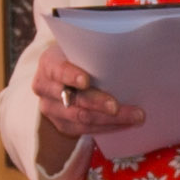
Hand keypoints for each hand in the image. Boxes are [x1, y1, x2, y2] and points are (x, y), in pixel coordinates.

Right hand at [29, 41, 143, 147]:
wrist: (66, 75)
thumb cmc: (81, 58)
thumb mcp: (82, 49)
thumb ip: (95, 52)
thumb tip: (130, 50)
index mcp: (49, 64)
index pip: (58, 70)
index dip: (71, 76)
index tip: (86, 80)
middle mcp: (45, 88)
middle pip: (72, 99)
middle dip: (97, 103)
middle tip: (117, 106)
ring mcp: (51, 109)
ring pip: (80, 118)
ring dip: (110, 120)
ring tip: (135, 117)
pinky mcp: (62, 125)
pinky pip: (85, 130)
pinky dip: (108, 127)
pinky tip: (126, 123)